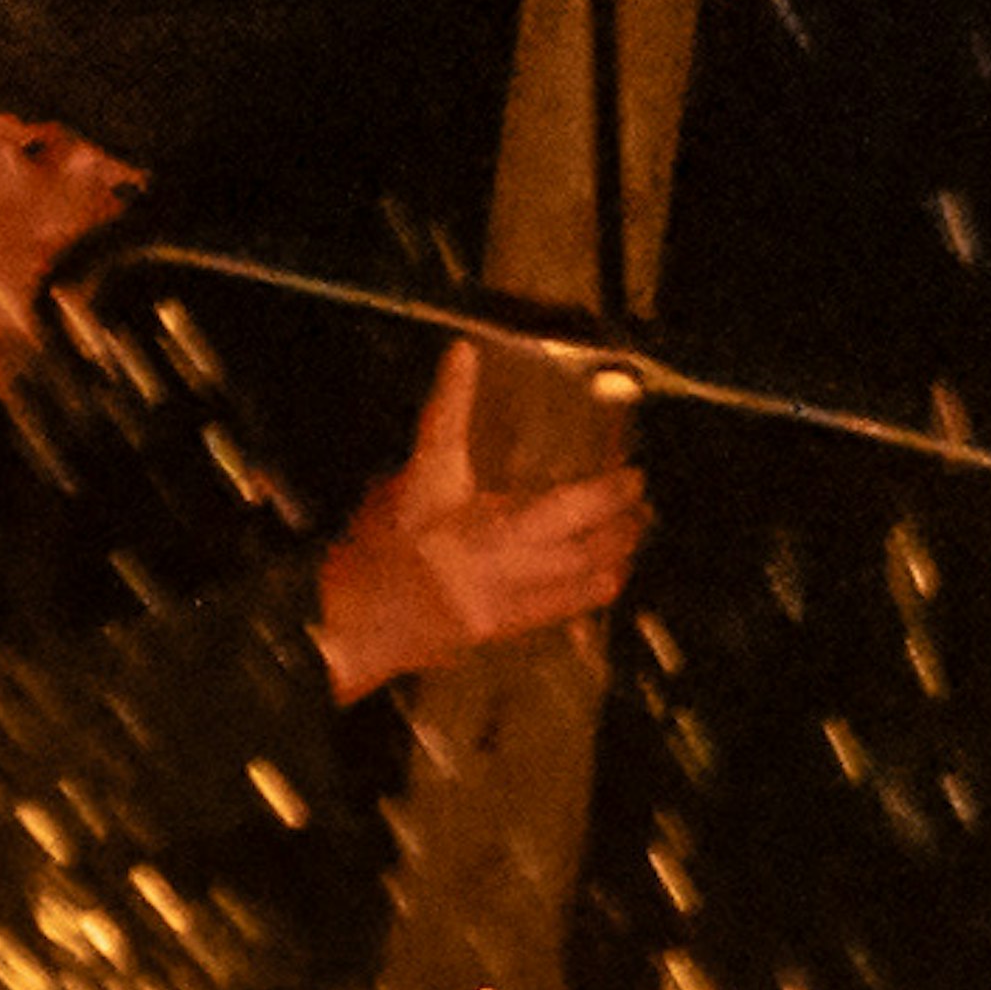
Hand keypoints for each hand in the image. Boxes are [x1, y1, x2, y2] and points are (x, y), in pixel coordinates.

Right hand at [313, 342, 648, 707]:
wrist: (347, 624)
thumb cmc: (378, 547)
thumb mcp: (414, 475)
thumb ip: (446, 416)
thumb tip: (463, 353)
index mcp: (486, 532)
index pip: (567, 509)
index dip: (608, 494)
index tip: (633, 476)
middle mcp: (505, 576)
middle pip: (585, 555)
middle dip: (622, 531)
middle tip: (643, 507)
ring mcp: (506, 612)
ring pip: (579, 592)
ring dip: (613, 565)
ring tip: (632, 542)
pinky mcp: (499, 635)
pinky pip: (557, 616)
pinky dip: (585, 595)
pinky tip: (598, 581)